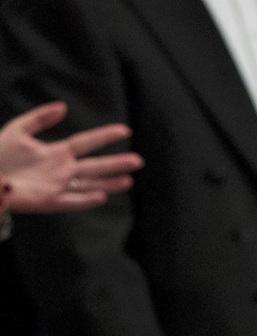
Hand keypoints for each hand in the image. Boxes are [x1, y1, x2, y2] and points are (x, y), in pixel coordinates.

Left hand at [0, 101, 143, 213]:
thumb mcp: (17, 130)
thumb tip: (64, 106)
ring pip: (89, 184)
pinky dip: (86, 200)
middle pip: (94, 166)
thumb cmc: (0, 155)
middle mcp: (62, 170)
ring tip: (129, 180)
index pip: (86, 142)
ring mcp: (57, 186)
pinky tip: (101, 196)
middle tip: (138, 160)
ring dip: (109, 183)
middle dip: (116, 163)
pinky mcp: (49, 201)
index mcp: (56, 152)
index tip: (125, 130)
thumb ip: (39, 118)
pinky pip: (71, 202)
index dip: (105, 136)